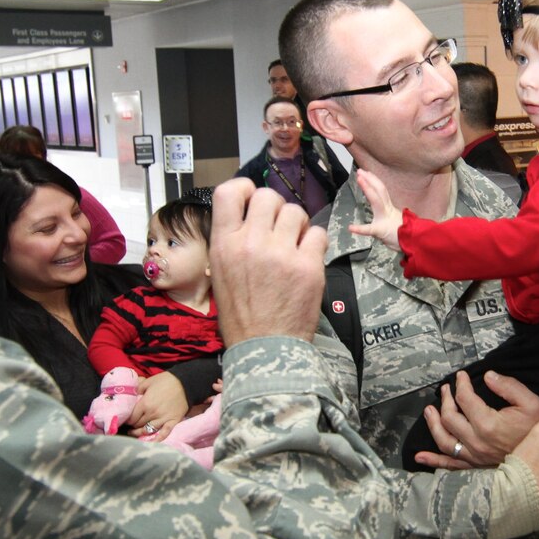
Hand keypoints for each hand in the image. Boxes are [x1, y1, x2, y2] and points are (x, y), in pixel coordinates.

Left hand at [127, 371, 188, 439]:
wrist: (185, 383)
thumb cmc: (166, 380)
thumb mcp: (148, 381)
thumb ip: (137, 389)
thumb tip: (130, 394)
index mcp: (145, 403)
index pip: (132, 417)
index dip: (128, 419)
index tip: (127, 418)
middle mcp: (152, 414)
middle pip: (138, 425)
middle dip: (133, 425)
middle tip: (131, 425)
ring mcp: (163, 419)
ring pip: (148, 431)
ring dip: (140, 433)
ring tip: (136, 432)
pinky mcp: (173, 422)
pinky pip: (164, 433)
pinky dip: (158, 439)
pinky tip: (152, 442)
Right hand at [210, 179, 326, 344]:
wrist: (264, 348)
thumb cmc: (242, 314)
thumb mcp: (219, 272)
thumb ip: (232, 239)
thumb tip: (249, 213)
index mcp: (223, 244)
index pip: (229, 190)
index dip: (245, 189)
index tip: (252, 201)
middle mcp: (250, 243)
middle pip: (268, 196)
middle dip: (276, 208)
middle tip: (277, 228)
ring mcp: (281, 253)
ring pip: (296, 211)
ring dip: (297, 225)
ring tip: (292, 245)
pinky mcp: (308, 266)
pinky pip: (318, 233)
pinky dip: (314, 243)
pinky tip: (305, 259)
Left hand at [347, 169, 402, 250]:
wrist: (415, 242)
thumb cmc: (404, 233)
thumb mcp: (394, 219)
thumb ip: (387, 213)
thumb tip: (382, 208)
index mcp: (389, 208)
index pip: (382, 191)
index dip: (374, 180)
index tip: (366, 172)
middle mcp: (387, 210)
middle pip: (380, 190)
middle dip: (370, 180)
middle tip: (360, 170)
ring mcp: (384, 219)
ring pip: (377, 201)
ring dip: (368, 189)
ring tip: (359, 179)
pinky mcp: (381, 231)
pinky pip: (370, 230)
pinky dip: (360, 229)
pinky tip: (351, 227)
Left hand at [414, 371, 538, 468]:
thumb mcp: (532, 404)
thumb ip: (509, 387)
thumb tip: (488, 376)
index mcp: (488, 424)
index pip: (464, 399)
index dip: (460, 384)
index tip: (461, 376)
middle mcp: (476, 442)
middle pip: (449, 417)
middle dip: (445, 399)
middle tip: (446, 389)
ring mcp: (474, 457)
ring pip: (444, 440)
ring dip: (433, 424)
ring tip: (428, 410)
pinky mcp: (475, 467)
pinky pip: (450, 465)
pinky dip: (433, 461)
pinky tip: (420, 457)